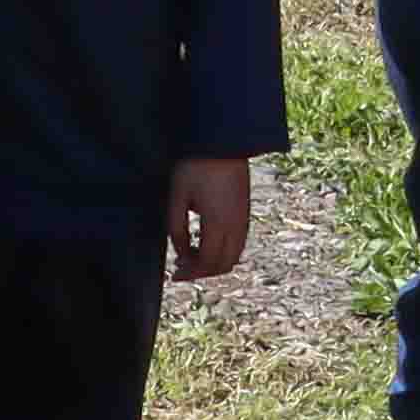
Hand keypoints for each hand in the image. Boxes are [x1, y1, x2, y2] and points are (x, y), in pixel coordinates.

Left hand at [167, 155, 254, 279]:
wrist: (223, 144)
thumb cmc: (196, 168)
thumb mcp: (177, 198)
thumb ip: (176, 229)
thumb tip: (180, 253)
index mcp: (218, 224)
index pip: (207, 262)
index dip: (190, 273)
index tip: (174, 274)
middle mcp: (235, 226)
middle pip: (223, 265)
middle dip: (202, 273)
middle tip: (182, 270)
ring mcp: (244, 220)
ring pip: (233, 256)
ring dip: (214, 264)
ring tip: (192, 258)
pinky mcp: (245, 213)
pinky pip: (238, 244)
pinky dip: (223, 252)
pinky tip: (207, 244)